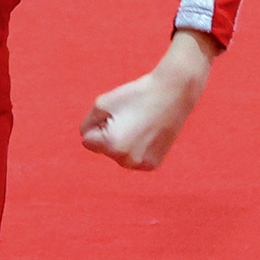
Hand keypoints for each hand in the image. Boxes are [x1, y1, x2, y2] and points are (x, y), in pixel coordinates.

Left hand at [82, 30, 216, 172]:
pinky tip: (148, 134)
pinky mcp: (152, 165)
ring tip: (139, 125)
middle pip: (102, 149)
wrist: (173, 94)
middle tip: (131, 117)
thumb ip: (88, 125)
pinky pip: (132, 158)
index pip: (87, 139)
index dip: (99, 123)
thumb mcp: (101, 104)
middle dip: (109, 134)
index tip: (117, 113)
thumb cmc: (135, 95)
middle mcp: (126, 160)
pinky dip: (136, 147)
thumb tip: (88, 143)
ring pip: (117, 155)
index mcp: (111, 145)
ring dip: (121, 142)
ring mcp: (140, 165)